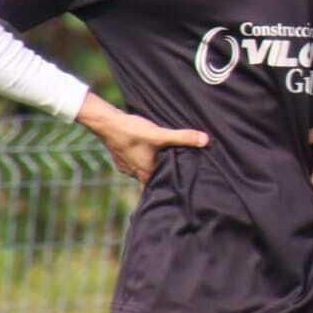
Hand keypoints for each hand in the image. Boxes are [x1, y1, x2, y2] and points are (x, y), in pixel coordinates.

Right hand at [75, 93, 208, 183]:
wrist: (107, 123)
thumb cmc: (133, 131)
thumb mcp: (160, 134)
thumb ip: (183, 137)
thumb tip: (206, 140)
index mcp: (146, 173)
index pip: (159, 187)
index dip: (169, 188)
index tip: (178, 189)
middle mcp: (135, 174)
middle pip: (152, 178)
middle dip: (162, 174)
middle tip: (174, 170)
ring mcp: (125, 166)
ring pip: (141, 169)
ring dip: (150, 164)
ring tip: (161, 157)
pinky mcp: (119, 156)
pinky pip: (133, 160)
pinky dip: (139, 156)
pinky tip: (144, 148)